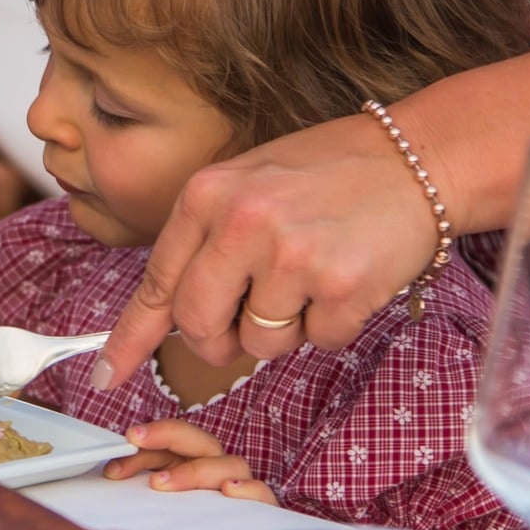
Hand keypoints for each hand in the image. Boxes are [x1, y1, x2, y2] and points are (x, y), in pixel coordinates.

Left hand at [94, 113, 438, 388]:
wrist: (420, 155)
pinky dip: (334, 323)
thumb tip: (170, 312)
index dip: (130, 338)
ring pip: (258, 342)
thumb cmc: (333, 171)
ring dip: (285, 329)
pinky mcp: (340, 286)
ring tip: (314, 275)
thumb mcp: (251, 184)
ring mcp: (291, 256)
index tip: (108, 375)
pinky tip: (350, 277)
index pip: (156, 282)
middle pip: (198, 325)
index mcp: (208, 194)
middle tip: (251, 317)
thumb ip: (208, 239)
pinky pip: (318, 341)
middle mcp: (241, 223)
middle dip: (219, 339)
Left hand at [103, 420, 275, 502]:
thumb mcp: (161, 509)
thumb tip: (107, 478)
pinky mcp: (261, 510)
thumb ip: (142, 492)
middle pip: (199, 441)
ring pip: (230, 464)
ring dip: (194, 470)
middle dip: (166, 435)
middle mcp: (219, 471)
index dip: (150, 437)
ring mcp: (242, 488)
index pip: (172, 442)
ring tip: (162, 482)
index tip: (126, 438)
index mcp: (195, 465)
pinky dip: (247, 489)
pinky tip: (227, 492)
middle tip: (136, 441)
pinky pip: (261, 494)